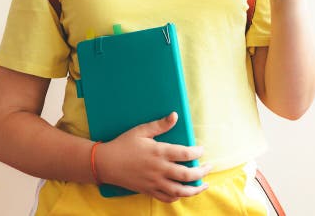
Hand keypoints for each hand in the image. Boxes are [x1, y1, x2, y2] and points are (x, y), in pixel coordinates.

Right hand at [95, 111, 211, 202]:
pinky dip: (177, 197)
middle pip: (187, 174)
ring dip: (194, 189)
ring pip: (179, 190)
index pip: (185, 153)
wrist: (105, 164)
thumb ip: (160, 125)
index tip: (201, 149)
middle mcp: (159, 169)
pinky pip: (167, 198)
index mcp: (159, 152)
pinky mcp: (149, 190)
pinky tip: (184, 192)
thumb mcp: (141, 131)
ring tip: (204, 185)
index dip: (197, 152)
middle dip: (202, 172)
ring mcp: (154, 182)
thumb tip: (175, 115)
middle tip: (209, 167)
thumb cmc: (123, 144)